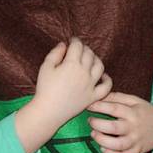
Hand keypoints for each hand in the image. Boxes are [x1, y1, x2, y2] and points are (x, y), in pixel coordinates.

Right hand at [15, 38, 111, 152]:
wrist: (48, 111)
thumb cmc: (44, 88)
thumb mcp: (46, 67)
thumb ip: (55, 53)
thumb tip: (64, 44)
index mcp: (72, 64)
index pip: (78, 46)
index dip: (75, 41)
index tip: (72, 41)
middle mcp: (84, 73)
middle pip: (89, 54)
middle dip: (84, 48)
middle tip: (78, 49)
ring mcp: (90, 85)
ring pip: (100, 66)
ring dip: (96, 59)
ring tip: (90, 58)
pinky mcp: (93, 96)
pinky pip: (106, 87)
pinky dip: (107, 79)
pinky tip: (103, 75)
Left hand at [87, 92, 152, 152]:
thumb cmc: (145, 111)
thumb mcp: (134, 100)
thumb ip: (117, 97)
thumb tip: (99, 96)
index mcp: (132, 112)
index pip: (113, 108)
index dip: (98, 106)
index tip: (88, 105)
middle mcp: (134, 127)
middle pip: (114, 128)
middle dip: (98, 124)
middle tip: (90, 121)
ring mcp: (136, 141)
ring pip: (118, 145)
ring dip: (102, 141)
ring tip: (94, 135)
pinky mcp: (137, 152)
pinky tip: (104, 149)